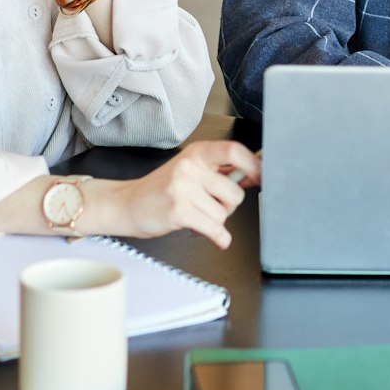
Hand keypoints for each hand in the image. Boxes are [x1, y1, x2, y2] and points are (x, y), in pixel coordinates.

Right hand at [108, 140, 260, 249]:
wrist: (127, 204)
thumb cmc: (161, 190)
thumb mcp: (189, 171)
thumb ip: (218, 172)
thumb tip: (253, 175)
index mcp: (197, 153)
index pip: (234, 151)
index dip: (254, 166)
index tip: (262, 178)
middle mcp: (190, 167)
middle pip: (235, 191)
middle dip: (229, 206)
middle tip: (211, 206)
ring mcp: (183, 188)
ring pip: (224, 213)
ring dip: (216, 221)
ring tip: (197, 215)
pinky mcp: (179, 211)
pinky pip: (214, 228)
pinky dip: (218, 237)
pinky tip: (214, 236)